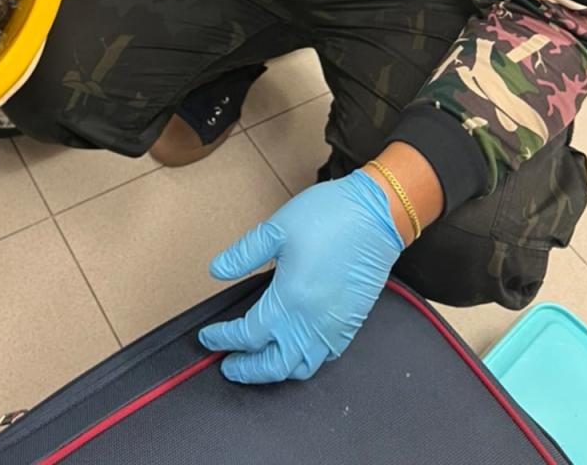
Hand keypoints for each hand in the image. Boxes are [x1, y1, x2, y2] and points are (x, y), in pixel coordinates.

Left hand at [197, 171, 403, 383]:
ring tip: (256, 361)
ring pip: (301, 368)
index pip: (249, 334)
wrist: (376, 215)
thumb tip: (218, 270)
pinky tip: (293, 347)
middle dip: (247, 370)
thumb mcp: (276, 228)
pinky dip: (304, 362)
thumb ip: (244, 254)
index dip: (224, 338)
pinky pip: (325, 357)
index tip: (210, 336)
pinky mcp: (351, 323)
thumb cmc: (330, 215)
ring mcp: (334, 326)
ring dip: (275, 371)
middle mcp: (313, 321)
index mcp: (290, 298)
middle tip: (227, 364)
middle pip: (274, 365)